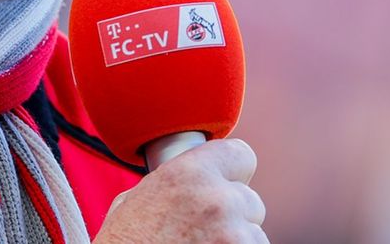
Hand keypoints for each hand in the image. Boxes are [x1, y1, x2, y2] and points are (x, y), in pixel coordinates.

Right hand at [94, 138, 267, 243]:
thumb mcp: (135, 200)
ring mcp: (233, 235)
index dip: (234, 173)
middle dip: (234, 216)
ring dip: (237, 241)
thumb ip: (171, 183)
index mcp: (189, 173)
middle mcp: (217, 199)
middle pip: (251, 201)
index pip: (242, 155)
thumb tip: (187, 182)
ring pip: (255, 234)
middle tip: (204, 231)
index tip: (226, 185)